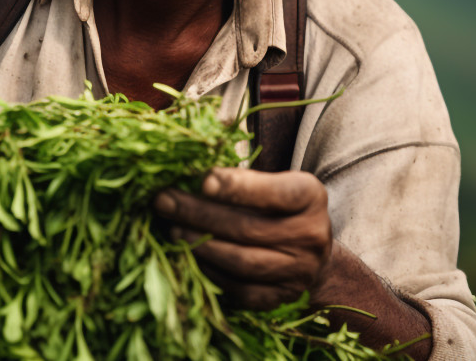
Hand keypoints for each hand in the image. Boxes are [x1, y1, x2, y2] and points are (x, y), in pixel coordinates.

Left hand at [153, 167, 331, 309]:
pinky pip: (240, 289)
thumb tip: (187, 177)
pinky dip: (210, 272)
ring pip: (242, 261)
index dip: (239, 188)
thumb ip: (239, 180)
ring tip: (172, 230)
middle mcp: (311, 236)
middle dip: (199, 214)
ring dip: (200, 245)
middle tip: (164, 201)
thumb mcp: (271, 183)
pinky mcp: (281, 299)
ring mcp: (299, 272)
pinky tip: (188, 256)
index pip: (276, 193)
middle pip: (249, 227)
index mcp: (310, 197)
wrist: (308, 255)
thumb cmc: (278, 209)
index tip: (202, 181)